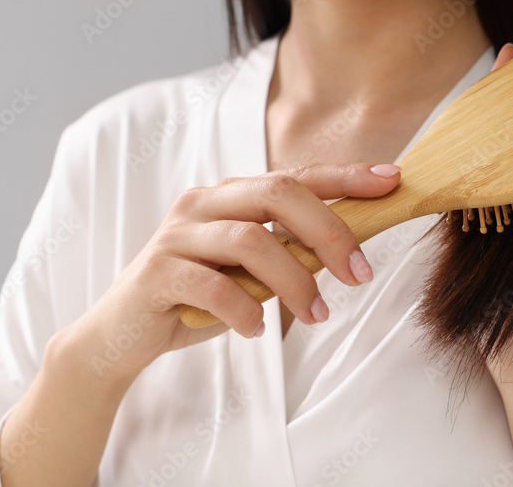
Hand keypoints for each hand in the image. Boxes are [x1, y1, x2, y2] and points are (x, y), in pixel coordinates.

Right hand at [59, 163, 399, 383]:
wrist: (121, 336)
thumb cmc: (198, 300)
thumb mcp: (252, 273)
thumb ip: (289, 253)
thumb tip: (351, 251)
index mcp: (230, 196)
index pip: (295, 175)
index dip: (345, 176)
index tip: (390, 180)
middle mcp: (203, 204)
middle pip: (276, 193)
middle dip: (328, 230)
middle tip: (360, 273)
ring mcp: (177, 236)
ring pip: (250, 240)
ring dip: (294, 280)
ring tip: (315, 315)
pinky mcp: (156, 274)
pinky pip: (212, 285)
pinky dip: (244, 309)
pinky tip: (257, 330)